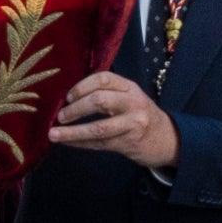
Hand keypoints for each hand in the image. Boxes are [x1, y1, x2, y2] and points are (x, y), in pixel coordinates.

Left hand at [49, 72, 178, 170]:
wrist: (167, 139)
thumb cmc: (140, 115)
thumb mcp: (129, 97)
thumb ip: (106, 93)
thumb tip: (69, 98)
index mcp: (130, 87)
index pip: (103, 78)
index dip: (82, 86)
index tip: (68, 96)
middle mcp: (133, 103)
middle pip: (99, 101)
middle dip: (75, 109)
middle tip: (60, 116)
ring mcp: (132, 124)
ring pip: (98, 128)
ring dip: (72, 132)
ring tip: (54, 134)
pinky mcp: (128, 144)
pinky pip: (99, 144)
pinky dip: (80, 143)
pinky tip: (67, 143)